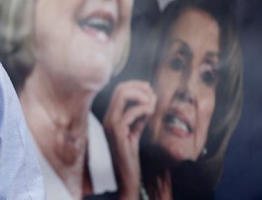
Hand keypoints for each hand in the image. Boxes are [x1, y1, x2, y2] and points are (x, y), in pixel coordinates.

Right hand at [103, 80, 156, 199]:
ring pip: (123, 95)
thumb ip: (139, 117)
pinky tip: (151, 112)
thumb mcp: (135, 131)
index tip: (149, 89)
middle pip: (120, 89)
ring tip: (153, 103)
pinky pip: (131, 112)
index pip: (119, 91)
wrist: (126, 176)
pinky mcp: (117, 132)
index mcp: (111, 116)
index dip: (135, 86)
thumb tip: (149, 99)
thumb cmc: (130, 156)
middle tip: (153, 94)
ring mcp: (110, 124)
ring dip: (142, 96)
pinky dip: (144, 109)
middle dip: (139, 87)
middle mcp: (108, 118)